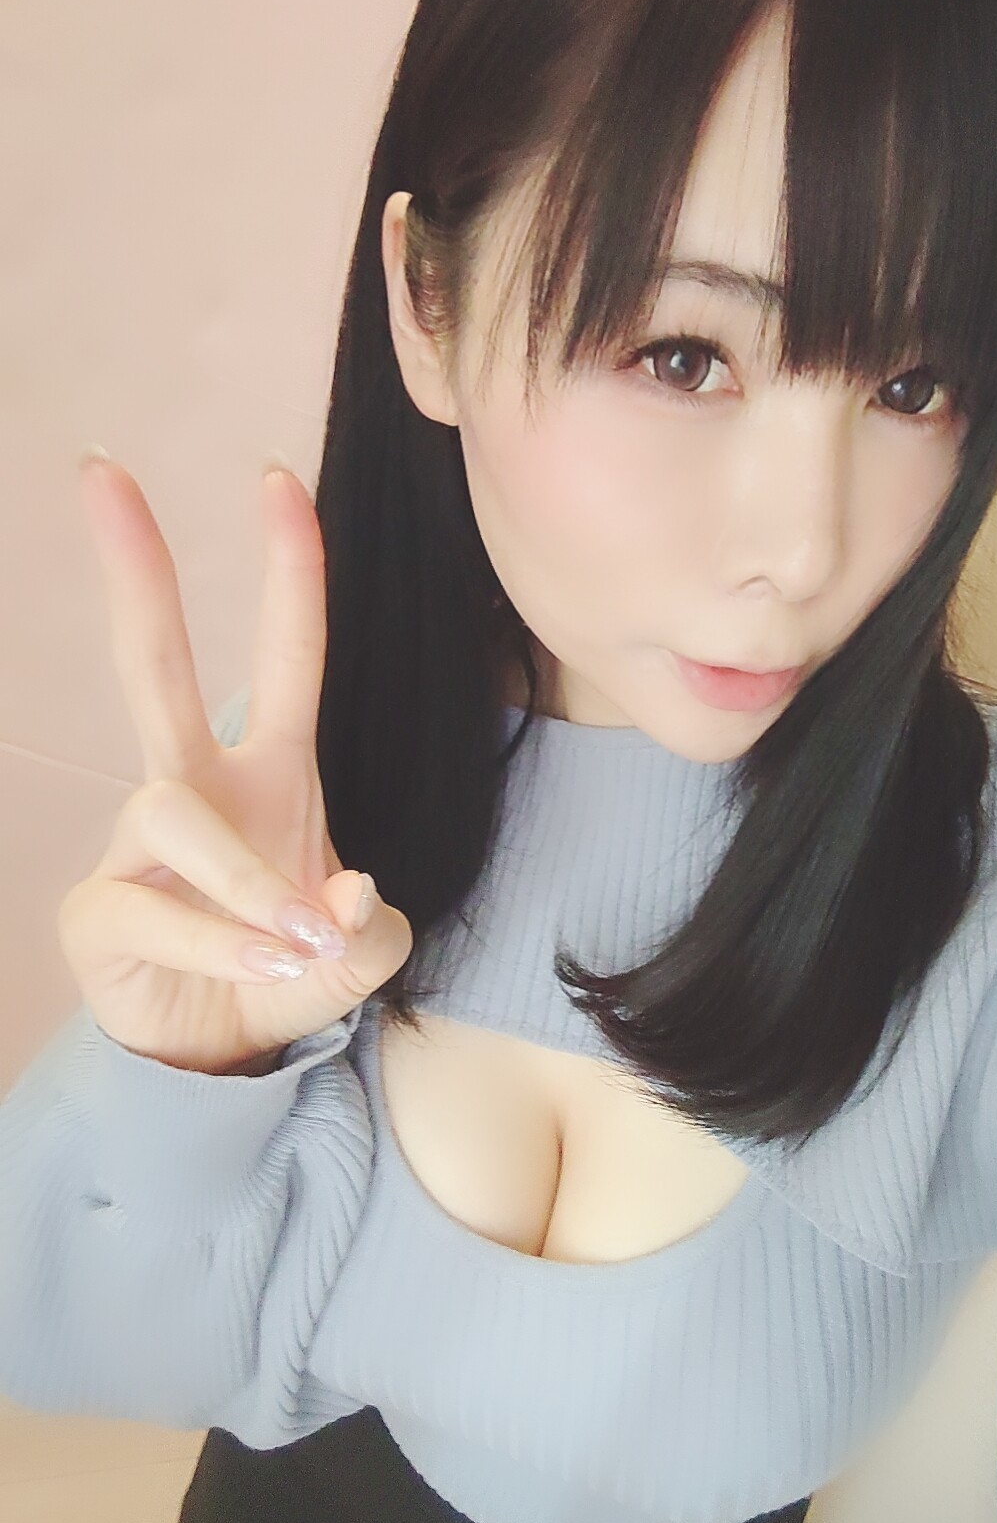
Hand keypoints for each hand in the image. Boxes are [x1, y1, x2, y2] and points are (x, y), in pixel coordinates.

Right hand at [56, 457, 413, 1073]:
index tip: (275, 480)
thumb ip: (372, 924)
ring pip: (172, 809)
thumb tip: (340, 893)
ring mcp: (138, 843)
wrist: (225, 1052)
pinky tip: (260, 974)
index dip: (288, 573)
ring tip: (298, 946)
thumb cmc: (291, 972)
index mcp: (271, 775)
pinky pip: (155, 906)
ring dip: (246, 881)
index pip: (284, 656)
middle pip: (154, 666)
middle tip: (102, 471)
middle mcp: (196, 790)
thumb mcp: (359, 951)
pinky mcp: (98, 907)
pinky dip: (221, 946)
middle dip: (135, 571)